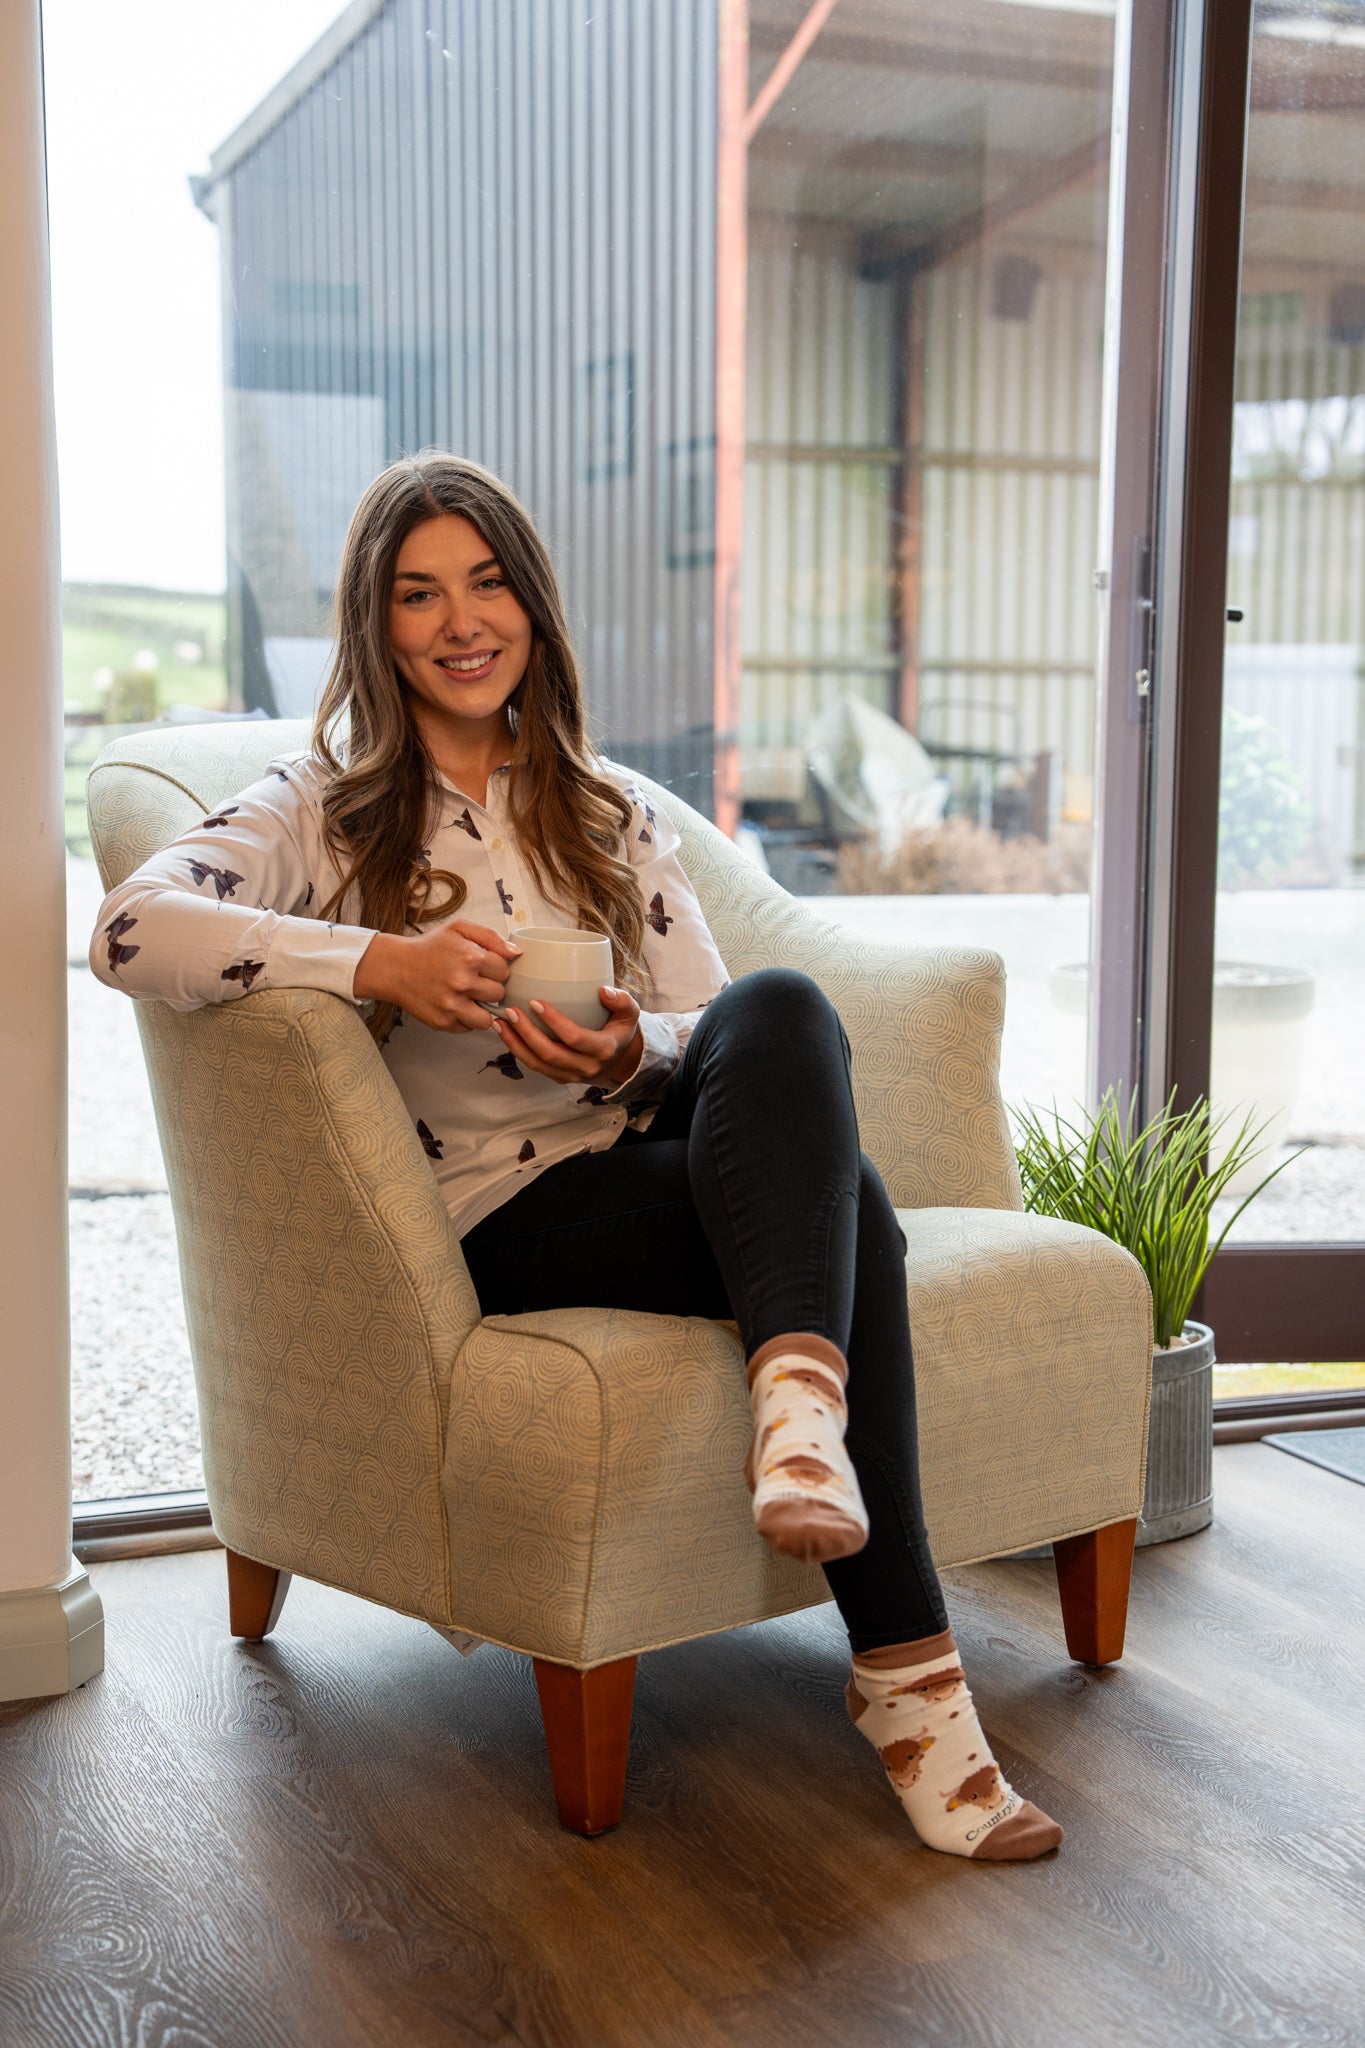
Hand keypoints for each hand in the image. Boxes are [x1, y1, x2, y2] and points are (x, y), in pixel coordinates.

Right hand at [353, 919, 520, 1032]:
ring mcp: (452, 1005)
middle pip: (499, 994)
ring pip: (488, 1018)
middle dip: (489, 987)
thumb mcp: (458, 929)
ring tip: (469, 998)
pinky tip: (455, 1005)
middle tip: (473, 981)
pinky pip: (468, 1027)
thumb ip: (490, 936)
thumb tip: (516, 953)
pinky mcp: (443, 1022)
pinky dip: (465, 1019)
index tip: (482, 967)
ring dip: (481, 1009)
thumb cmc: (430, 948)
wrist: (396, 968)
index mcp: (470, 957)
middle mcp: (462, 982)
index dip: (494, 969)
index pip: (504, 971)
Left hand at [493, 985, 642, 1086]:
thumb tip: (604, 990)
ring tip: (499, 1022)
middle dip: (526, 1033)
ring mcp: (570, 1075)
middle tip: (510, 1011)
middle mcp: (586, 1067)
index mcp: (603, 1049)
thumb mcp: (631, 1013)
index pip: (575, 1038)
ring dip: (515, 1044)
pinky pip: (534, 1066)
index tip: (536, 1002)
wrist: (620, 1059)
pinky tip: (505, 1032)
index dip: (554, 1021)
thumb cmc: (620, 1030)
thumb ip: (622, 1000)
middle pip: (549, 1054)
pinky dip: (517, 1050)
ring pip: (537, 1064)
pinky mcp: (558, 1077)